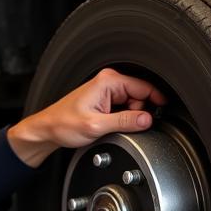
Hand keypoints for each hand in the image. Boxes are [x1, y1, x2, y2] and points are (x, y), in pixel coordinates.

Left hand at [7, 68, 166, 167]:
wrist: (47, 129)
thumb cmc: (63, 124)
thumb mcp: (96, 126)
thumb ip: (124, 122)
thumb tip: (147, 120)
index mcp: (108, 81)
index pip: (145, 87)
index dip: (155, 101)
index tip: (162, 112)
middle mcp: (109, 81)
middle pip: (140, 96)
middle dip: (136, 113)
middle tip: (119, 126)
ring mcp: (107, 90)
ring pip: (133, 104)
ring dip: (127, 117)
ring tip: (108, 125)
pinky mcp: (105, 99)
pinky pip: (123, 108)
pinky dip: (121, 118)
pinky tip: (108, 124)